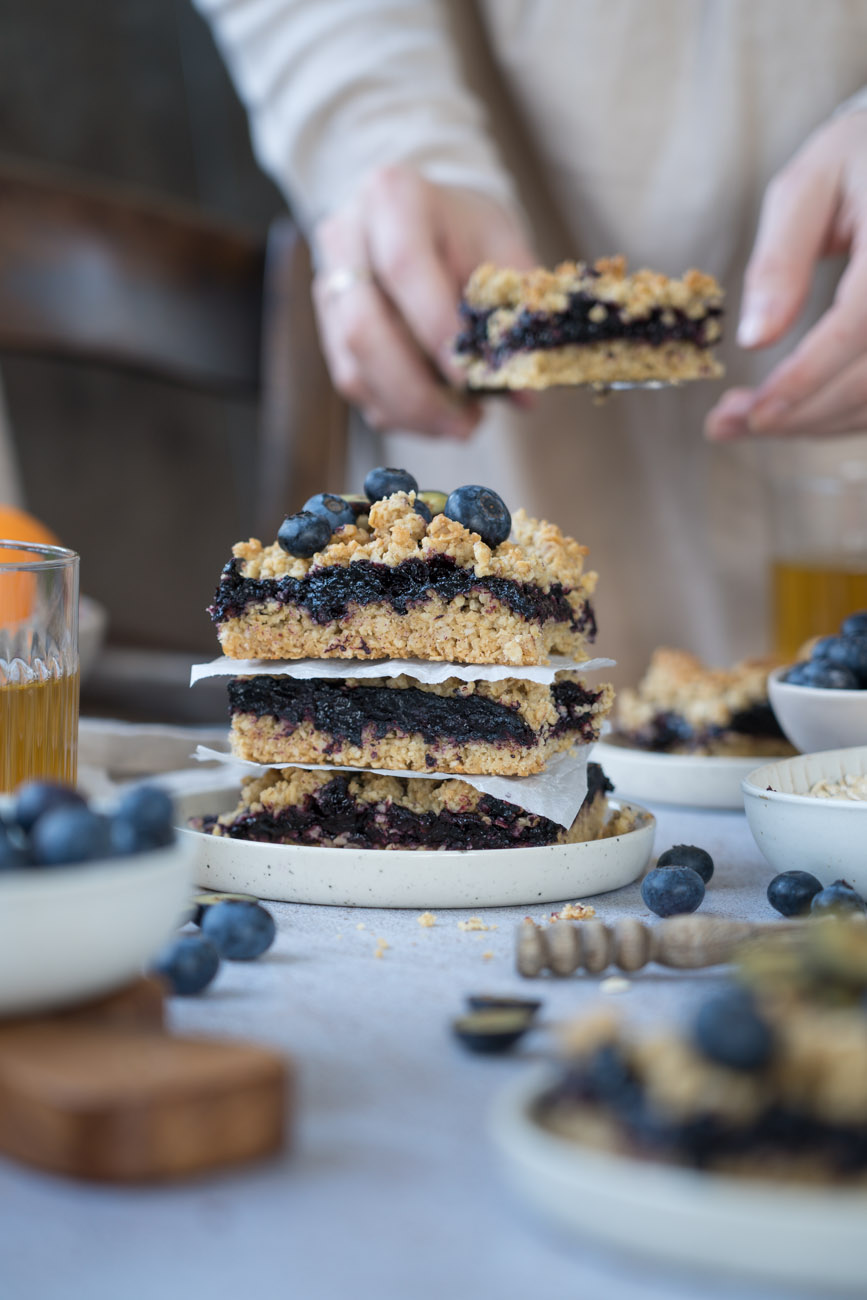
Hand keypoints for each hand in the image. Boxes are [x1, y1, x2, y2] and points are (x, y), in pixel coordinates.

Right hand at [312, 166, 535, 438]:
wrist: (420, 214)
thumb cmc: (464, 229)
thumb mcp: (500, 245)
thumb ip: (514, 310)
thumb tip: (524, 392)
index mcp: (392, 198)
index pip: (404, 266)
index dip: (435, 327)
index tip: (472, 378)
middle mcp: (346, 239)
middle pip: (365, 328)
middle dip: (418, 391)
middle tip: (466, 425)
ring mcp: (329, 287)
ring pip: (354, 367)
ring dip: (408, 411)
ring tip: (459, 426)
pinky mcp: (328, 327)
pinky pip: (354, 382)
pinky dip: (396, 411)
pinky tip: (434, 418)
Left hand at [706, 112, 866, 440]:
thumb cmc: (858, 158)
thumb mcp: (807, 186)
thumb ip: (780, 259)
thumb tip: (753, 338)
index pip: (861, 323)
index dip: (808, 375)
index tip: (755, 411)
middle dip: (798, 414)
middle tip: (728, 424)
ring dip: (813, 424)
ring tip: (745, 421)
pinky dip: (838, 415)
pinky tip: (792, 413)